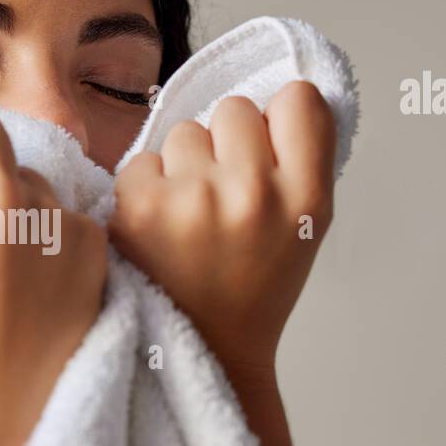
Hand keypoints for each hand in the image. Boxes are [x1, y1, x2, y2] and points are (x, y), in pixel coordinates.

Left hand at [109, 80, 337, 380]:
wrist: (207, 352)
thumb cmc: (253, 287)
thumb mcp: (305, 228)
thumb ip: (301, 160)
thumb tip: (280, 92)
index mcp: (307, 199)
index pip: (299, 100)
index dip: (280, 120)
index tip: (272, 151)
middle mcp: (254, 194)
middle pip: (235, 109)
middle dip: (227, 143)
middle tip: (225, 197)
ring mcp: (193, 199)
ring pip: (185, 130)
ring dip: (185, 164)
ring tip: (191, 217)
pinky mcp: (138, 208)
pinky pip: (142, 159)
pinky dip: (146, 187)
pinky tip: (160, 228)